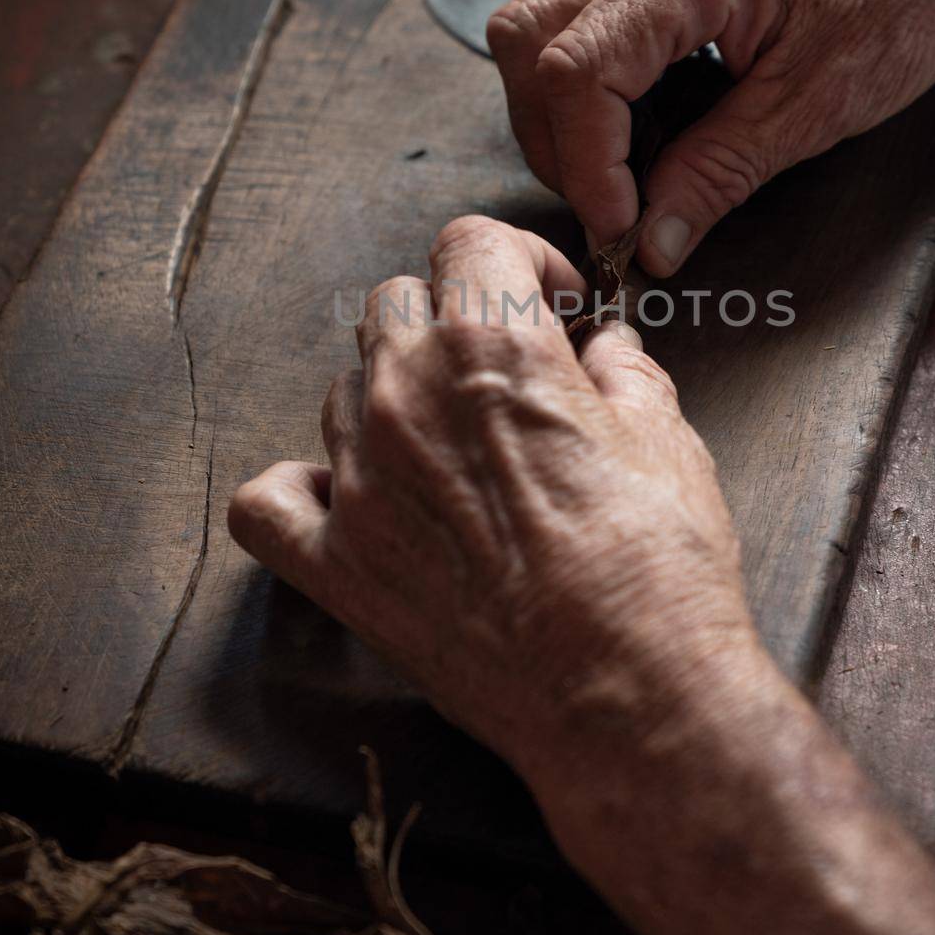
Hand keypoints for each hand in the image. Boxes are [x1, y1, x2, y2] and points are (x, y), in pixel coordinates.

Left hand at [227, 216, 751, 790]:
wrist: (628, 693)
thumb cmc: (658, 567)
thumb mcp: (667, 437)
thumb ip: (623, 370)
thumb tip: (606, 346)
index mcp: (493, 345)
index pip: (469, 240)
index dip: (518, 260)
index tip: (547, 301)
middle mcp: (409, 395)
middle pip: (394, 303)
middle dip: (451, 319)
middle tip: (501, 373)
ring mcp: (360, 480)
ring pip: (341, 389)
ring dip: (390, 398)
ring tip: (450, 448)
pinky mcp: (336, 564)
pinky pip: (268, 501)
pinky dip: (300, 488)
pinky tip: (347, 495)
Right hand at [487, 0, 934, 274]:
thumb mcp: (816, 105)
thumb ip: (719, 173)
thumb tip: (652, 241)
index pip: (575, 71)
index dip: (585, 165)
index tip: (619, 227)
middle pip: (530, 45)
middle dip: (557, 143)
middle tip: (616, 207)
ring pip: (537, 31)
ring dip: (563, 115)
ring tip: (628, 171)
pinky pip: (577, 20)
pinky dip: (587, 86)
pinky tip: (641, 125)